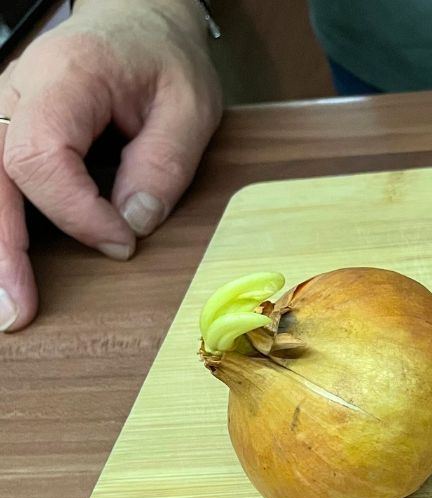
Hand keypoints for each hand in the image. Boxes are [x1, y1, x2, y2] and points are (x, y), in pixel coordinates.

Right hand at [0, 0, 220, 331]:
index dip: (75, 212)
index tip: (121, 242)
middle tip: (16, 311)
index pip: (39, 158)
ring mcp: (0, 111)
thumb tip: (133, 223)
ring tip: (5, 305)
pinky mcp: (4, 132)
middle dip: (1, 249)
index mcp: (62, 79)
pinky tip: (6, 271)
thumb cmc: (163, 59)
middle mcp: (12, 92)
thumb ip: (164, 163)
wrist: (137, 20)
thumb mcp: (189, 105)